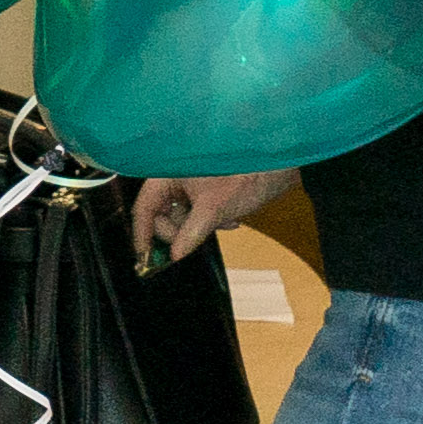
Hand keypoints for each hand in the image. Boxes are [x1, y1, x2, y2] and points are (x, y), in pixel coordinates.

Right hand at [135, 172, 293, 263]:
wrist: (279, 166)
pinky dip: (209, 221)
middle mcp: (175, 178)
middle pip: (161, 215)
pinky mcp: (206, 191)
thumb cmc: (245, 174)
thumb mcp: (212, 210)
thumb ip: (189, 235)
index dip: (143, 234)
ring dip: (197, 228)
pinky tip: (227, 220)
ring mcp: (191, 184)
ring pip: (181, 217)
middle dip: (178, 232)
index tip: (145, 257)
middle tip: (191, 242)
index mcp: (168, 175)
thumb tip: (174, 255)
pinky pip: (197, 214)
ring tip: (220, 224)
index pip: (144, 208)